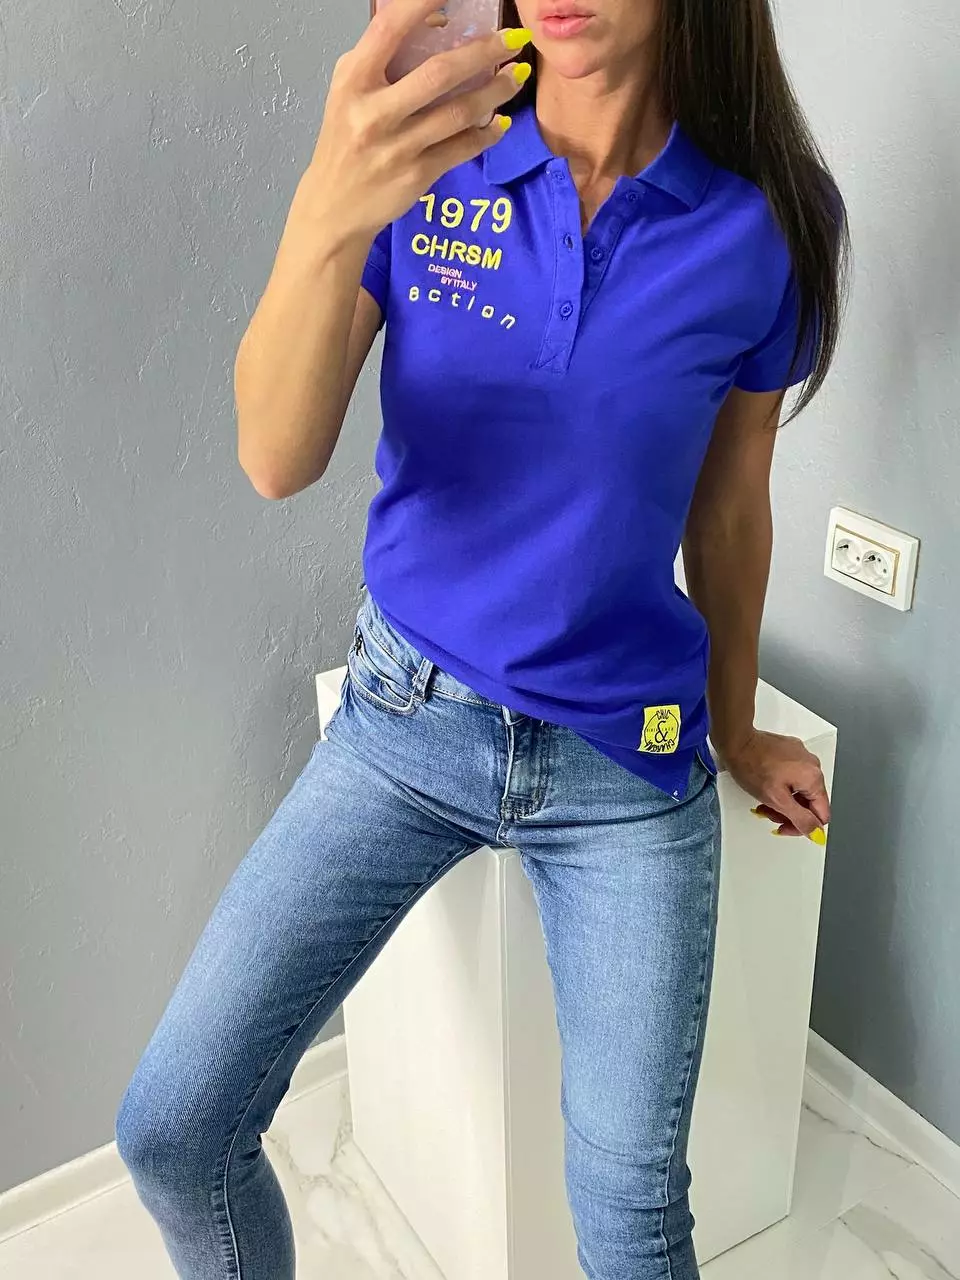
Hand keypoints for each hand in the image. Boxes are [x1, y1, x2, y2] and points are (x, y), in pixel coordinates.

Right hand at [295, 0, 531, 245]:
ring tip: (516, 77)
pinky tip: (500, 122)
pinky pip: (462, 148)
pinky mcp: (417, 175)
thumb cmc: (346, 139)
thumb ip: (383, 58)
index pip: (391, 28)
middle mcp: (374, 112)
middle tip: (513, 39)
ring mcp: (397, 147)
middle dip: (484, 51)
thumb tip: (440, 24)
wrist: (334, 206)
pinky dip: (487, 133)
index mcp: (354, 80)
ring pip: (459, 112)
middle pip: (439, 73)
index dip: (424, 3)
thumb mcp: (350, 90)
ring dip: (496, 92)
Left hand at [721, 729, 830, 842]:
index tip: (784, 828)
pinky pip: (793, 776)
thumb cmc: (751, 765)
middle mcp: (813, 766)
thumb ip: (800, 818)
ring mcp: (802, 757)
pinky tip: (766, 787)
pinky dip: (781, 786)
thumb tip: (816, 831)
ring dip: (783, 801)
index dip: (803, 826)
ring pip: (799, 790)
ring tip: (764, 802)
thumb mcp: (776, 800)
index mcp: (814, 778)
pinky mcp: (792, 752)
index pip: (821, 814)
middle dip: (789, 813)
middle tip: (768, 813)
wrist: (737, 741)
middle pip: (809, 802)